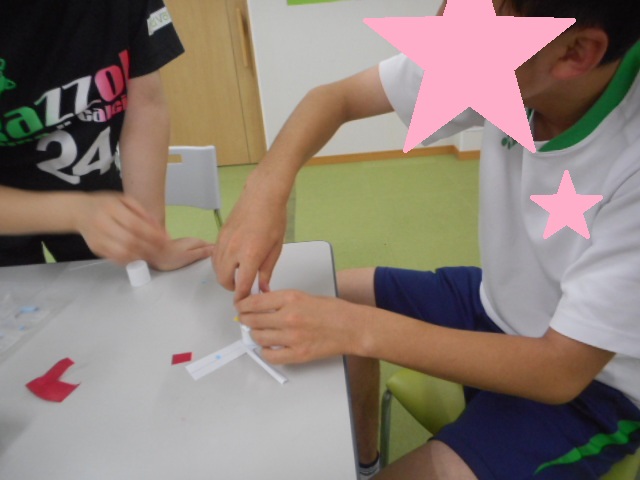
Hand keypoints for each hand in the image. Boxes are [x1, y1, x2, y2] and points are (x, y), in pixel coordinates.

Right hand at [73, 192, 168, 264]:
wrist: (79, 211)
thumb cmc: (106, 204)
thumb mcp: (124, 200)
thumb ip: (143, 213)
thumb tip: (159, 229)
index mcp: (111, 208)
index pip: (134, 224)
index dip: (152, 234)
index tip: (165, 239)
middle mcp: (102, 224)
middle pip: (130, 241)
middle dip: (150, 247)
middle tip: (163, 250)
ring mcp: (97, 238)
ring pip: (123, 253)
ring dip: (142, 255)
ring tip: (154, 254)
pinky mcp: (96, 249)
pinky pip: (116, 258)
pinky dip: (131, 259)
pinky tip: (141, 256)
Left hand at [147, 237, 213, 270]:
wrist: (151, 255)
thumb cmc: (169, 258)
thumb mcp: (189, 257)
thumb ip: (203, 252)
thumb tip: (216, 249)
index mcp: (196, 242)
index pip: (213, 245)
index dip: (219, 251)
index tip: (224, 259)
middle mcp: (192, 240)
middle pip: (207, 246)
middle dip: (213, 253)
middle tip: (218, 264)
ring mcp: (186, 243)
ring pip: (200, 248)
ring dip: (205, 254)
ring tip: (208, 264)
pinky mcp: (180, 248)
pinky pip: (194, 250)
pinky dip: (197, 255)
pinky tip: (196, 262)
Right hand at [213, 171, 289, 301]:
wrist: (262, 196)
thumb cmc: (273, 218)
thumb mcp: (275, 248)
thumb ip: (267, 271)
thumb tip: (263, 288)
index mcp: (250, 255)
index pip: (241, 286)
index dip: (242, 298)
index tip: (245, 303)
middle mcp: (233, 250)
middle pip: (224, 280)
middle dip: (232, 289)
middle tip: (243, 289)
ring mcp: (224, 242)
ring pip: (216, 269)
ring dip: (225, 277)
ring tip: (238, 276)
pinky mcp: (220, 235)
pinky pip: (215, 257)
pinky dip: (220, 265)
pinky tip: (232, 263)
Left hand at [236, 289, 362, 363]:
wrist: (351, 327)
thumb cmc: (333, 311)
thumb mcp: (304, 296)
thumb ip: (281, 301)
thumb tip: (260, 307)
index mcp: (290, 298)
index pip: (254, 302)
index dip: (242, 305)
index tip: (240, 307)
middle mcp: (289, 317)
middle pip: (253, 320)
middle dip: (245, 320)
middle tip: (245, 320)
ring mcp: (293, 337)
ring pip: (259, 338)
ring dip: (255, 335)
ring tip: (259, 333)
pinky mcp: (298, 354)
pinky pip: (271, 356)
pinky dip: (265, 352)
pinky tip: (268, 347)